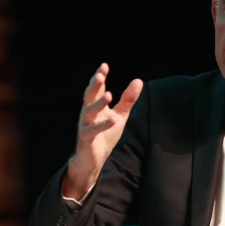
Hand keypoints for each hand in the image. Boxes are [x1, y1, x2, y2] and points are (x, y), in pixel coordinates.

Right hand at [63, 63, 142, 199]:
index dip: (99, 77)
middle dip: (94, 85)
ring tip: (108, 94)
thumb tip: (138, 80)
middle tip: (100, 75)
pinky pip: (93, 130)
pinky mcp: (87, 139)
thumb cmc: (104, 135)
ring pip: (88, 112)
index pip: (96, 89)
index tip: (104, 66)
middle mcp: (88, 113)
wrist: (93, 159)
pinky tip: (113, 119)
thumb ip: (128, 100)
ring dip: (97, 103)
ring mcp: (86, 126)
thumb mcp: (119, 115)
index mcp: (95, 106)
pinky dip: (103, 125)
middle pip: (89, 96)